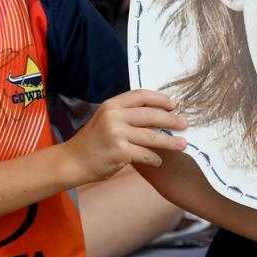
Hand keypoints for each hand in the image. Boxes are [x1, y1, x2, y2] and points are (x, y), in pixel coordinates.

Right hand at [63, 89, 186, 182]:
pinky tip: (158, 161)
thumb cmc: (92, 142)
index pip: (141, 95)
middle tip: (184, 123)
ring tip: (182, 144)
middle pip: (151, 115)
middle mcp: (114, 116)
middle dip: (171, 120)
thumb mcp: (105, 119)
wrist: (72, 162)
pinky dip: (155, 158)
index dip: (160, 99)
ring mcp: (116, 134)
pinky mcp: (119, 152)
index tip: (173, 104)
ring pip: (152, 136)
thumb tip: (157, 114)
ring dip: (170, 141)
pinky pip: (145, 154)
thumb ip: (126, 114)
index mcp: (111, 105)